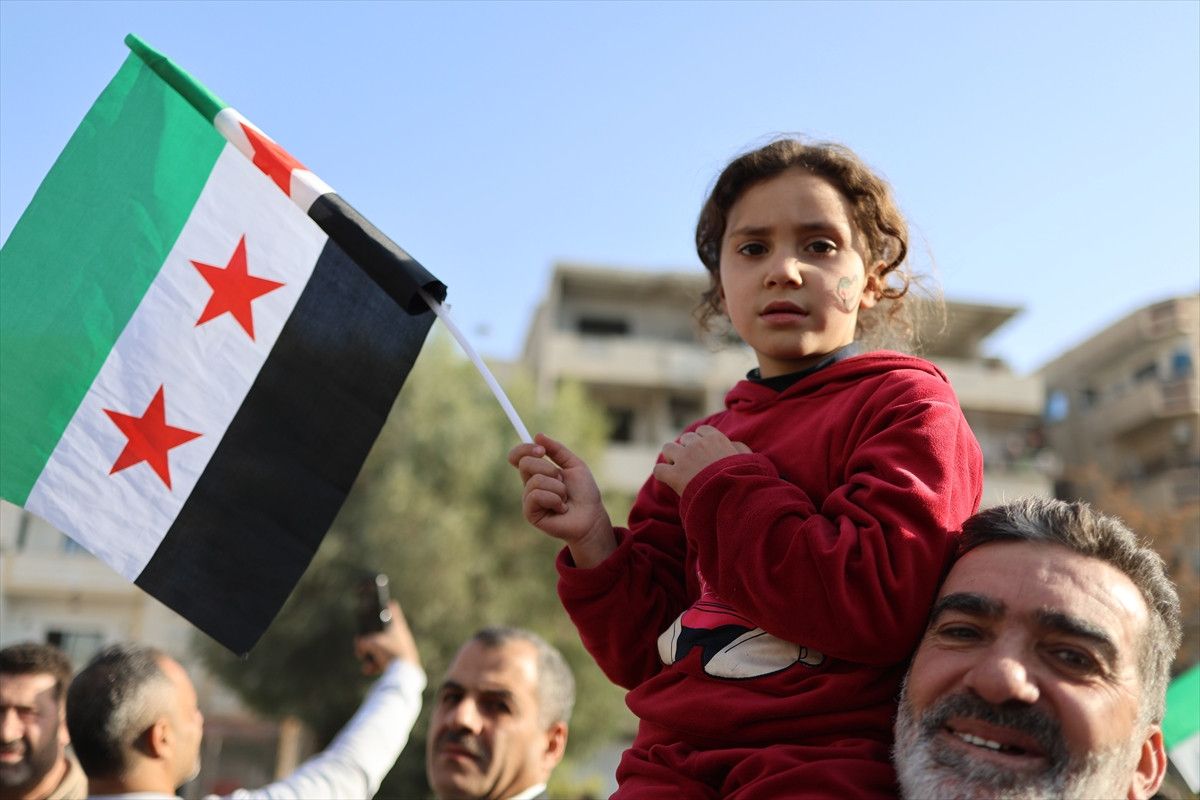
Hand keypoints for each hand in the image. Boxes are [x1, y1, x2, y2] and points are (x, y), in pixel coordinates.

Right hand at [354, 599, 419, 675]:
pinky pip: (384, 660)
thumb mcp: (372, 644)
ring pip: (381, 648)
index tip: (380, 601)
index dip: (384, 604)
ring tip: (364, 661)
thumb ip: (363, 642)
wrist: (404, 673)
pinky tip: (369, 669)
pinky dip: (375, 665)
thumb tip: (360, 646)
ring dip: (370, 655)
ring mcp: (400, 648)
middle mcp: (400, 635)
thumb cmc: (390, 653)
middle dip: (369, 638)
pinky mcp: (399, 661)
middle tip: (361, 640)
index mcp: (398, 625)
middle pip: (383, 631)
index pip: (392, 609)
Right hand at [507, 433, 615, 567]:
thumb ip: (557, 450)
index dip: (525, 449)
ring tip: (565, 498)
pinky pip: (536, 495)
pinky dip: (554, 499)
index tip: (542, 451)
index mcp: (537, 472)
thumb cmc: (584, 493)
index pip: (518, 456)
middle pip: (525, 463)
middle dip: (549, 469)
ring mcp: (529, 500)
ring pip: (535, 480)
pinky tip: (561, 508)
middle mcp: (530, 485)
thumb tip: (537, 435)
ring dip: (557, 488)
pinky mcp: (530, 513)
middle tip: (562, 480)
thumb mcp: (574, 465)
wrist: (592, 516)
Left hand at [653, 425, 750, 495]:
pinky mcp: (674, 476)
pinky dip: (662, 474)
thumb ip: (740, 448)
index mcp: (716, 438)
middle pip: (685, 439)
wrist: (735, 496)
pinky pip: (659, 469)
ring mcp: (684, 459)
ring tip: (678, 469)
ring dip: (671, 457)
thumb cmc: (745, 479)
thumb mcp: (750, 459)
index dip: (702, 441)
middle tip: (693, 464)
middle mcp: (697, 444)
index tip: (705, 453)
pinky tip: (669, 480)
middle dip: (687, 449)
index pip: (702, 431)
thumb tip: (732, 444)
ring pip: (668, 448)